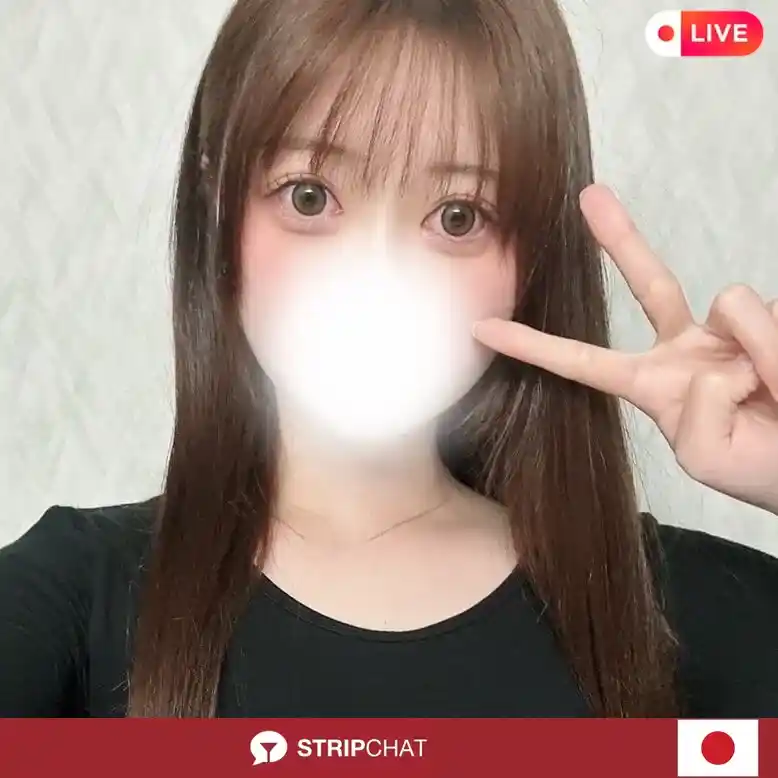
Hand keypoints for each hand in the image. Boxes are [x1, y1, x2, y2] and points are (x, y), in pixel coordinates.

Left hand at [473, 184, 777, 514]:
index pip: (583, 362)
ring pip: (735, 305)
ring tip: (776, 396)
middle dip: (619, 238)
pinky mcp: (770, 320)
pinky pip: (770, 320)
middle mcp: (686, 348)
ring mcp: (728, 331)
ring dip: (764, 356)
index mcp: (653, 385)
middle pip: (650, 283)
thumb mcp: (708, 454)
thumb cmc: (760, 468)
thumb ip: (696, 412)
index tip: (483, 328)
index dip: (534, 345)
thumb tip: (713, 361)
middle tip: (590, 195)